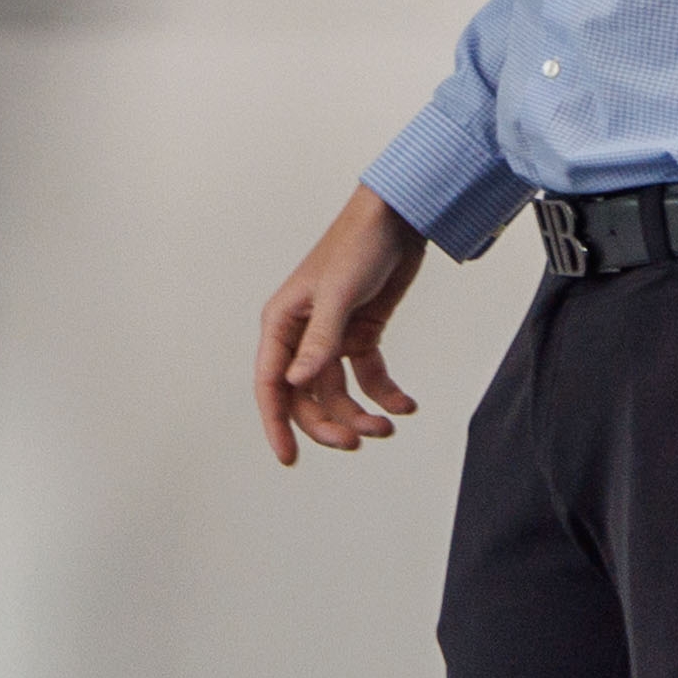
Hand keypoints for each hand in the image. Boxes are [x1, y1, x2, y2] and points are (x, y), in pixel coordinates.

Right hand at [257, 188, 430, 464]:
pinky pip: (368, 376)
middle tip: (358, 440)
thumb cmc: (357, 244)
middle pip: (306, 396)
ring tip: (387, 426)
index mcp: (282, 324)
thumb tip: (298, 382)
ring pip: (338, 392)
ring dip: (360, 413)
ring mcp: (333, 337)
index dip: (276, 424)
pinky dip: (385, 394)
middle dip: (330, 423)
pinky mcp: (362, 334)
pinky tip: (405, 405)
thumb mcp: (338, 294)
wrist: (398, 218)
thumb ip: (320, 341)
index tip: (288, 458)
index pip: (271, 384)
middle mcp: (302, 335)